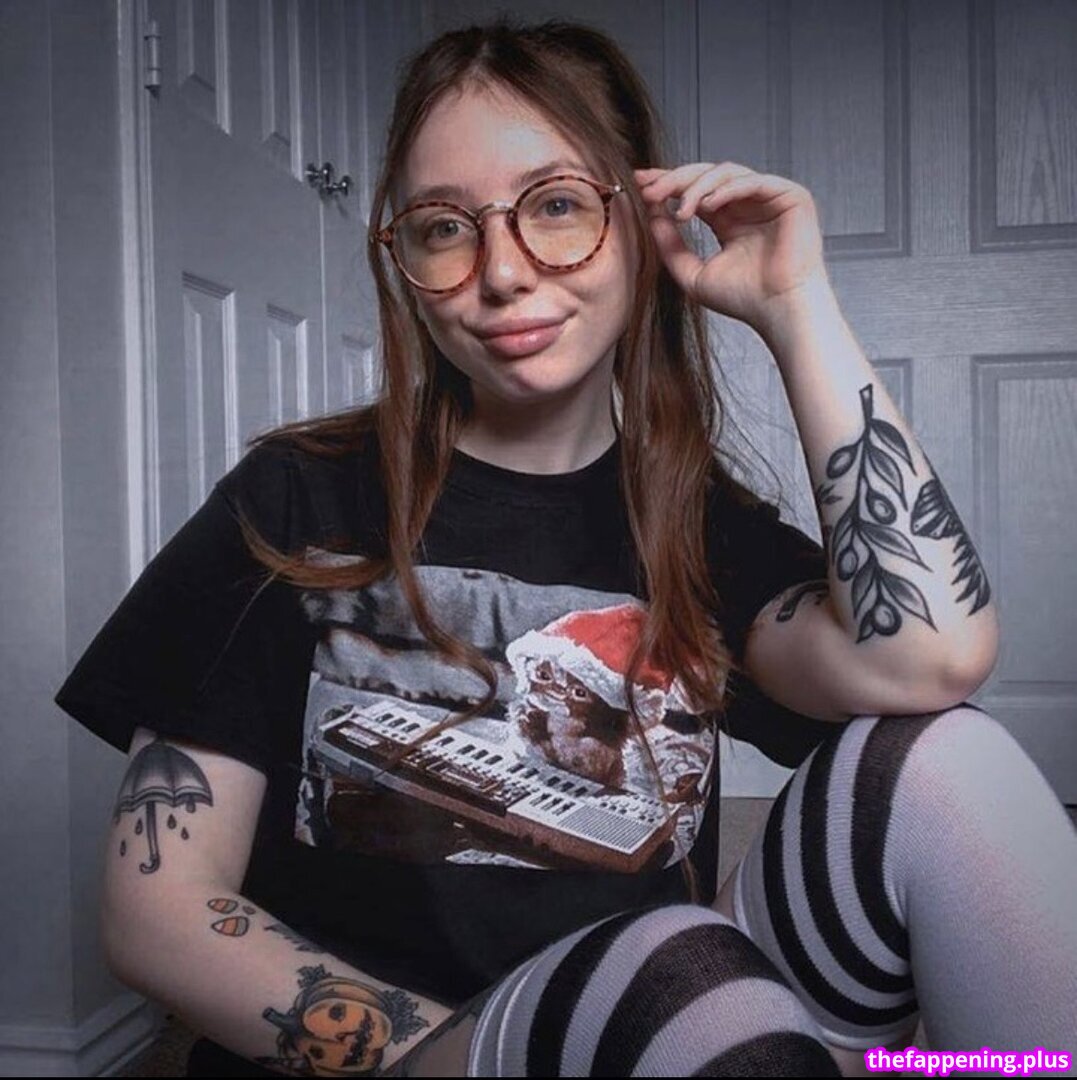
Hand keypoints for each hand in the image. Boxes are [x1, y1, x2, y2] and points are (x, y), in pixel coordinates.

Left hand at [635, 163, 828, 330]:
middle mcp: (748, 205)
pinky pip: (752, 181)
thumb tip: (651, 215)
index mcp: (729, 221)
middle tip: (650, 190)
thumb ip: (670, 246)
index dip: (668, 184)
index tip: (640, 184)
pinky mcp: (790, 196)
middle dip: (675, 180)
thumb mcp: (693, 273)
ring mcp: (769, 198)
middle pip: (707, 175)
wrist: (779, 311)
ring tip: (680, 210)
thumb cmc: (744, 300)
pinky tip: (706, 205)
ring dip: (697, 187)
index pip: (695, 191)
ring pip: (726, 172)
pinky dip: (726, 189)